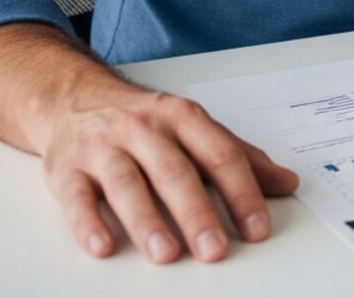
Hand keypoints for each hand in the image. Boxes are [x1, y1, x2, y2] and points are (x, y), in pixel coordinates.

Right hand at [37, 87, 299, 263]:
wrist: (75, 99)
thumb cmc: (144, 121)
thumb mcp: (195, 129)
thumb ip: (240, 157)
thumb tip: (287, 183)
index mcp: (183, 117)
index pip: (220, 154)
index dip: (241, 192)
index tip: (257, 227)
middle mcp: (144, 129)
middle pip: (174, 171)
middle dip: (196, 212)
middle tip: (214, 249)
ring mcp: (103, 147)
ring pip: (127, 184)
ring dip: (147, 221)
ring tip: (166, 253)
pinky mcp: (66, 168)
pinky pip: (76, 197)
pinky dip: (88, 222)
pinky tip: (103, 246)